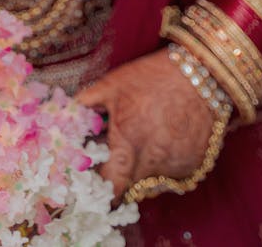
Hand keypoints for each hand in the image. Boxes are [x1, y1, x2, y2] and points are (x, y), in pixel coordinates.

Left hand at [76, 48, 215, 199]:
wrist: (199, 71)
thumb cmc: (151, 77)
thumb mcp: (111, 85)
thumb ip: (84, 105)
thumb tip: (62, 115)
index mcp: (128, 147)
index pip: (109, 189)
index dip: (100, 187)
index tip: (95, 179)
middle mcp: (153, 165)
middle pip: (130, 188)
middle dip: (121, 176)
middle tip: (118, 153)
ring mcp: (176, 168)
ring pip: (152, 184)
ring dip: (143, 171)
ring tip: (143, 141)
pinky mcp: (194, 165)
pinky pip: (172, 176)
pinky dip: (164, 165)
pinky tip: (163, 139)